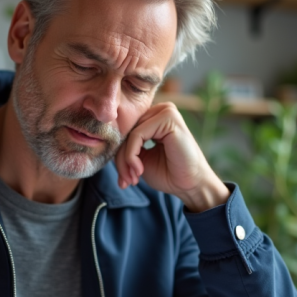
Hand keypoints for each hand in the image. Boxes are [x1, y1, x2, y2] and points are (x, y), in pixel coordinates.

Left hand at [115, 102, 229, 211]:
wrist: (190, 185)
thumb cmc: (168, 173)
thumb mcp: (140, 159)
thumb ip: (126, 148)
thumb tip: (106, 145)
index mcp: (155, 118)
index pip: (127, 131)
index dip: (120, 155)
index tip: (123, 179)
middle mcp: (160, 110)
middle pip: (127, 132)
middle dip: (121, 160)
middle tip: (125, 181)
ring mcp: (166, 111)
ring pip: (130, 134)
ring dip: (125, 160)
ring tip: (132, 178)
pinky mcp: (168, 117)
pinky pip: (137, 135)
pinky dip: (132, 155)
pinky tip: (139, 170)